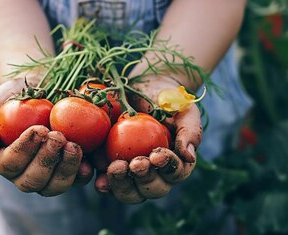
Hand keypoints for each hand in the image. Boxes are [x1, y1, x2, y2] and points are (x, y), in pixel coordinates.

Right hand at [0, 78, 93, 195]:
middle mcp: (25, 175)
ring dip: (65, 169)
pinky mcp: (72, 170)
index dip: (24, 150)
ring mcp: (50, 176)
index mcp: (4, 161)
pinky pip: (77, 181)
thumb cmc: (17, 96)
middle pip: (32, 182)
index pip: (10, 164)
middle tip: (57, 137)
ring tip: (73, 146)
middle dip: (45, 161)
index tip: (38, 129)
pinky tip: (88, 162)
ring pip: (55, 187)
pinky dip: (83, 174)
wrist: (45, 88)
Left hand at [93, 76, 200, 203]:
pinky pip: (106, 183)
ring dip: (122, 185)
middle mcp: (154, 175)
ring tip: (116, 167)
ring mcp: (131, 174)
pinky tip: (97, 175)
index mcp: (175, 164)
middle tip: (136, 164)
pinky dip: (102, 182)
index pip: (174, 173)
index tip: (157, 154)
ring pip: (129, 192)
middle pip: (151, 190)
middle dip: (144, 179)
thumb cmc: (168, 99)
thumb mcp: (184, 109)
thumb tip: (189, 157)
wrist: (142, 88)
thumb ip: (190, 132)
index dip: (166, 168)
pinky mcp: (110, 167)